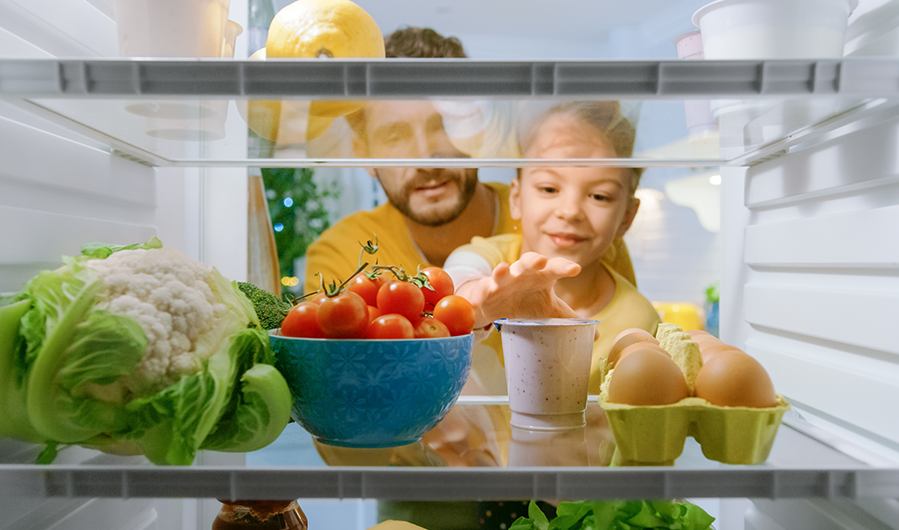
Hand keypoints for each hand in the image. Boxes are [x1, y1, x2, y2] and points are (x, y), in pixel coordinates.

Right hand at [457, 252, 581, 328]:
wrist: (498, 305)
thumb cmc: (528, 303)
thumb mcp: (549, 311)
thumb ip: (569, 319)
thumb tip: (596, 334)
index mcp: (542, 277)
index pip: (554, 268)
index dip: (563, 267)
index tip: (575, 270)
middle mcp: (523, 274)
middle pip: (528, 262)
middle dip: (533, 260)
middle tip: (540, 261)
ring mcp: (503, 281)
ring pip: (503, 272)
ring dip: (502, 270)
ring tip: (502, 269)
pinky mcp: (486, 290)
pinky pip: (484, 288)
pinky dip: (483, 289)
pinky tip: (485, 290)